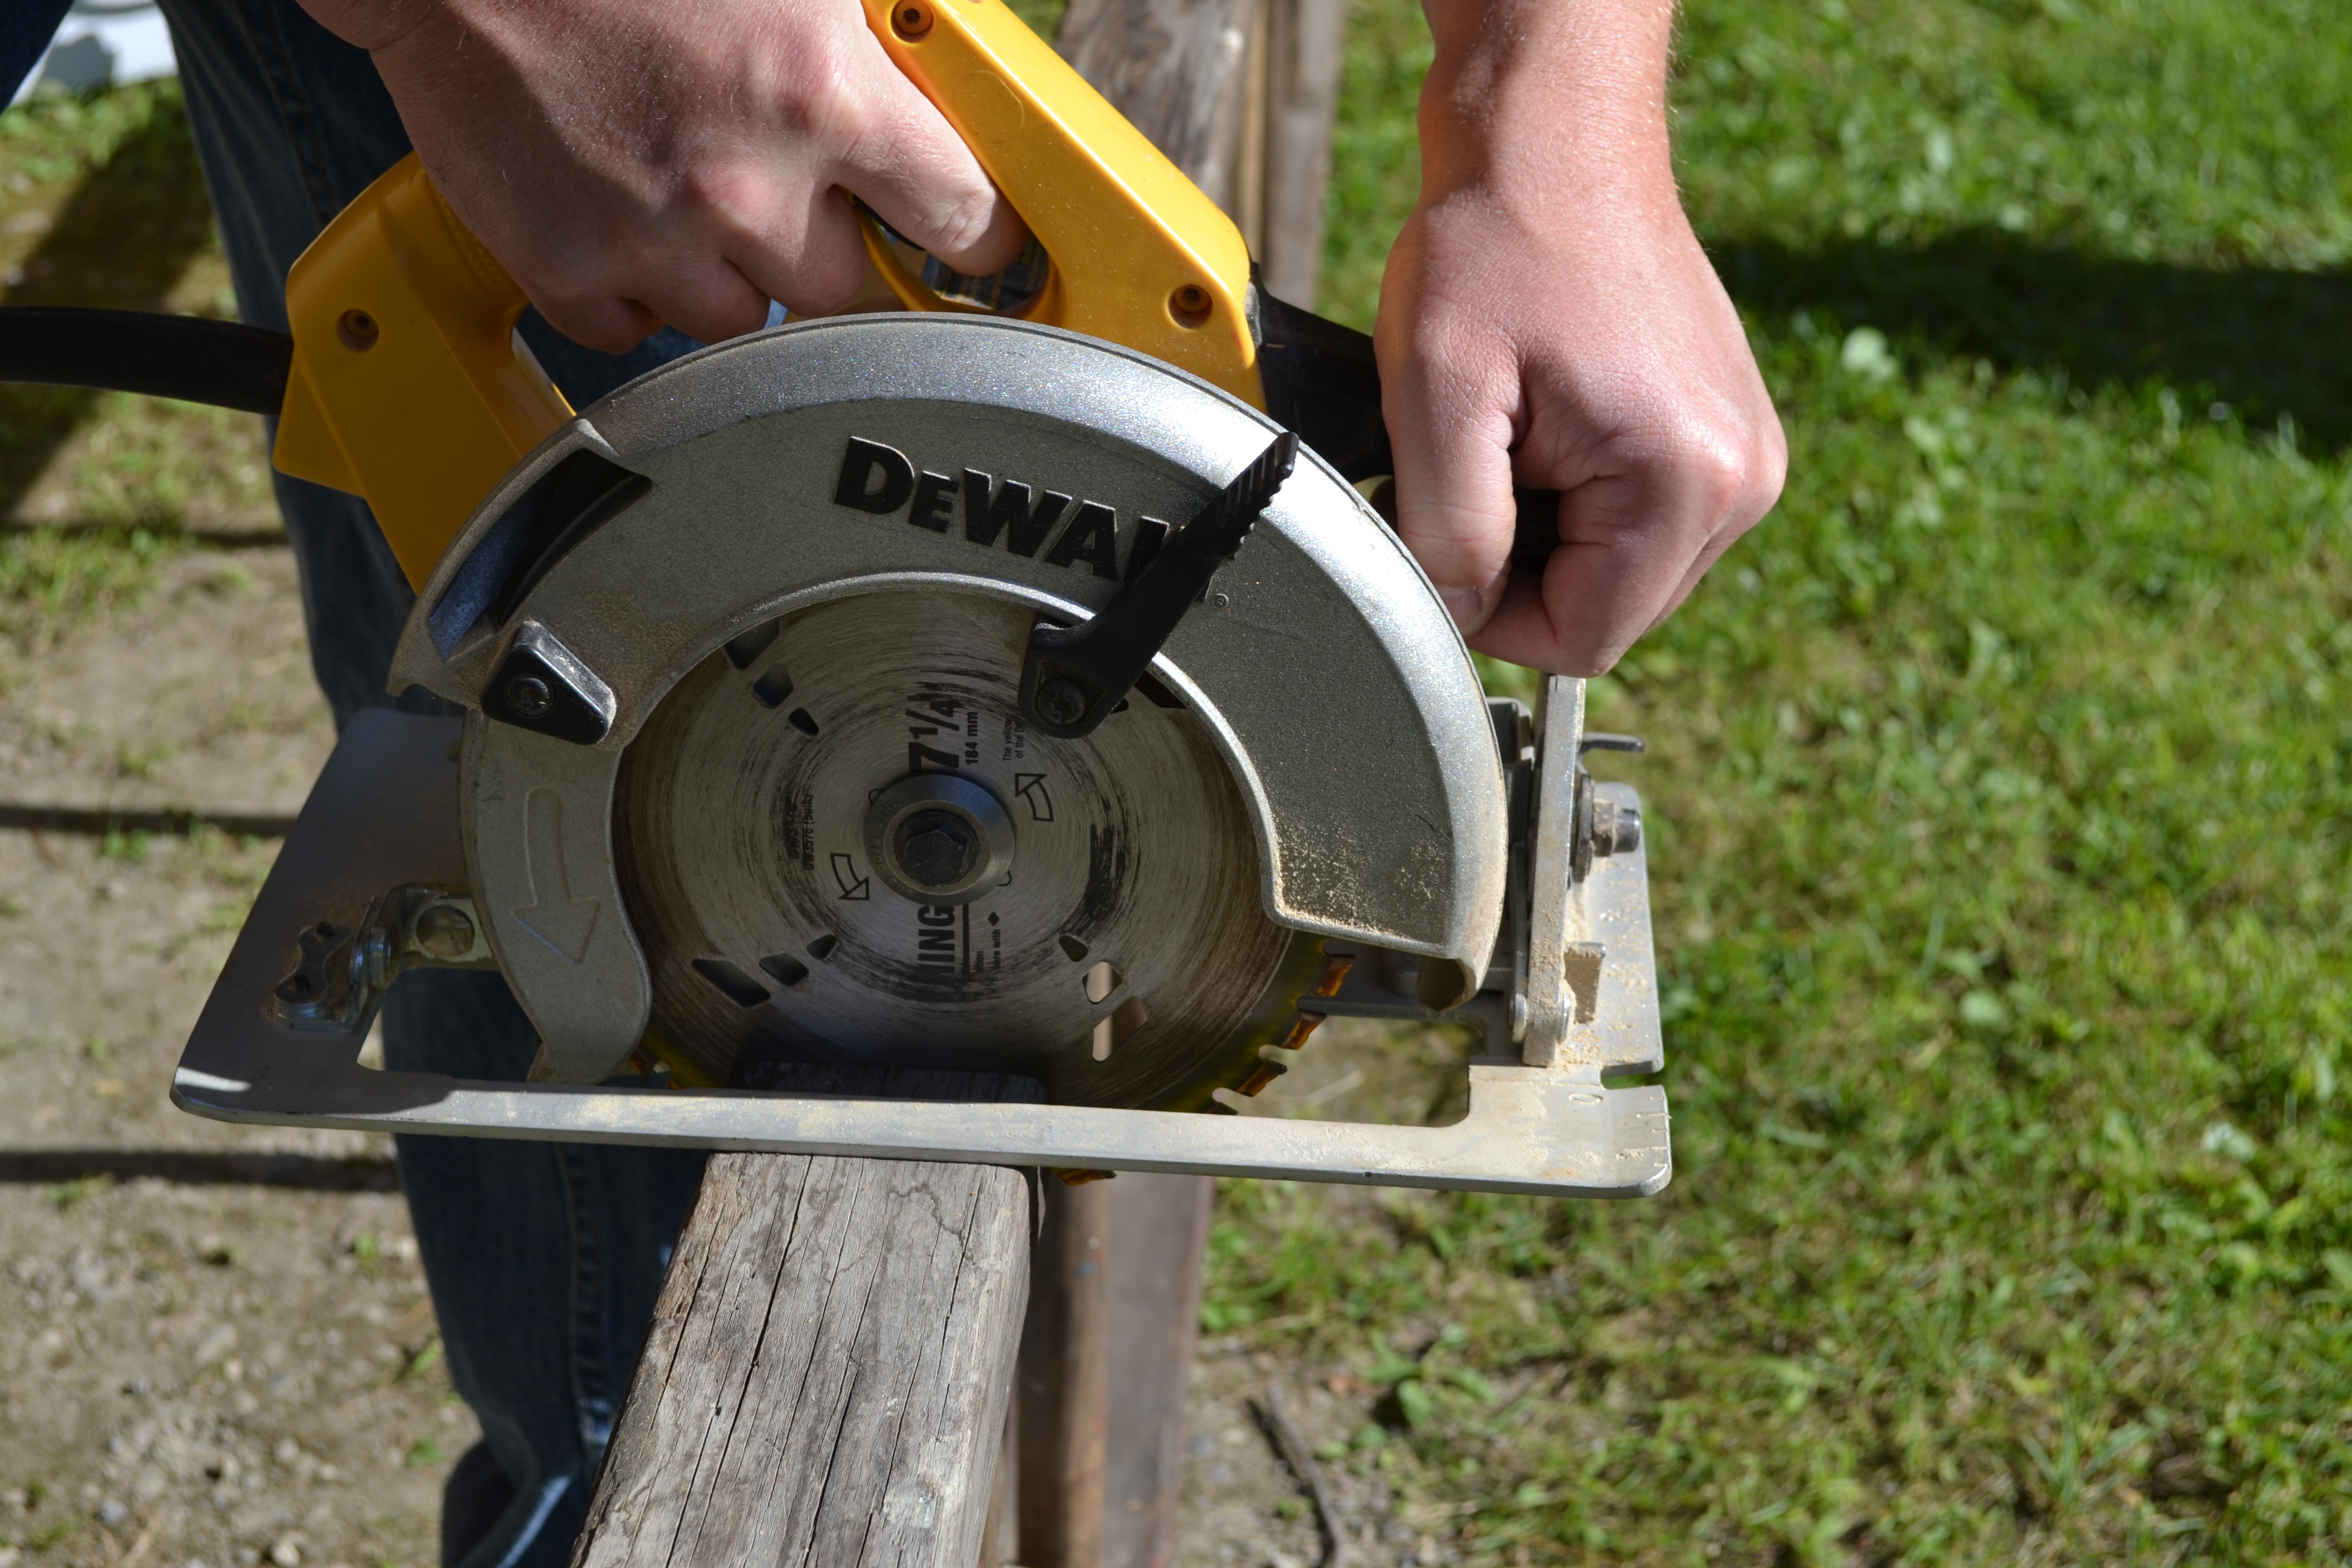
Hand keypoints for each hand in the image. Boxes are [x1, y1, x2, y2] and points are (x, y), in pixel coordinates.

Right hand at [297, 0, 1028, 349]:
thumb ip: (876, 46)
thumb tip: (938, 98)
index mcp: (821, 96)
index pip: (961, 220)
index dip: (975, 235)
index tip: (971, 243)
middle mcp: (745, 186)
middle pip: (849, 291)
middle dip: (831, 245)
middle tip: (792, 185)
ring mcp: (651, 241)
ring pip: (743, 320)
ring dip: (732, 268)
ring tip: (691, 183)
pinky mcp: (566, 270)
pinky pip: (639, 331)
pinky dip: (638, 288)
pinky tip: (622, 213)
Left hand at [1376, 0, 1784, 674]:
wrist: (1553, 141)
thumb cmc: (1495, 245)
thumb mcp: (1436, 393)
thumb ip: (1446, 531)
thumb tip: (1456, 612)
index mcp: (1691, 484)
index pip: (1583, 639)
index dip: (1490, 616)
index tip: (1443, 535)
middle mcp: (1745, 482)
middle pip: (1608, 611)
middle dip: (1522, 566)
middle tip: (1478, 460)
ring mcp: (1745, 458)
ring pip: (1619, 570)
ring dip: (1546, 527)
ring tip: (1514, 429)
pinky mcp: (1726, 437)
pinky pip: (1638, 519)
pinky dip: (1575, 493)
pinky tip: (1546, 420)